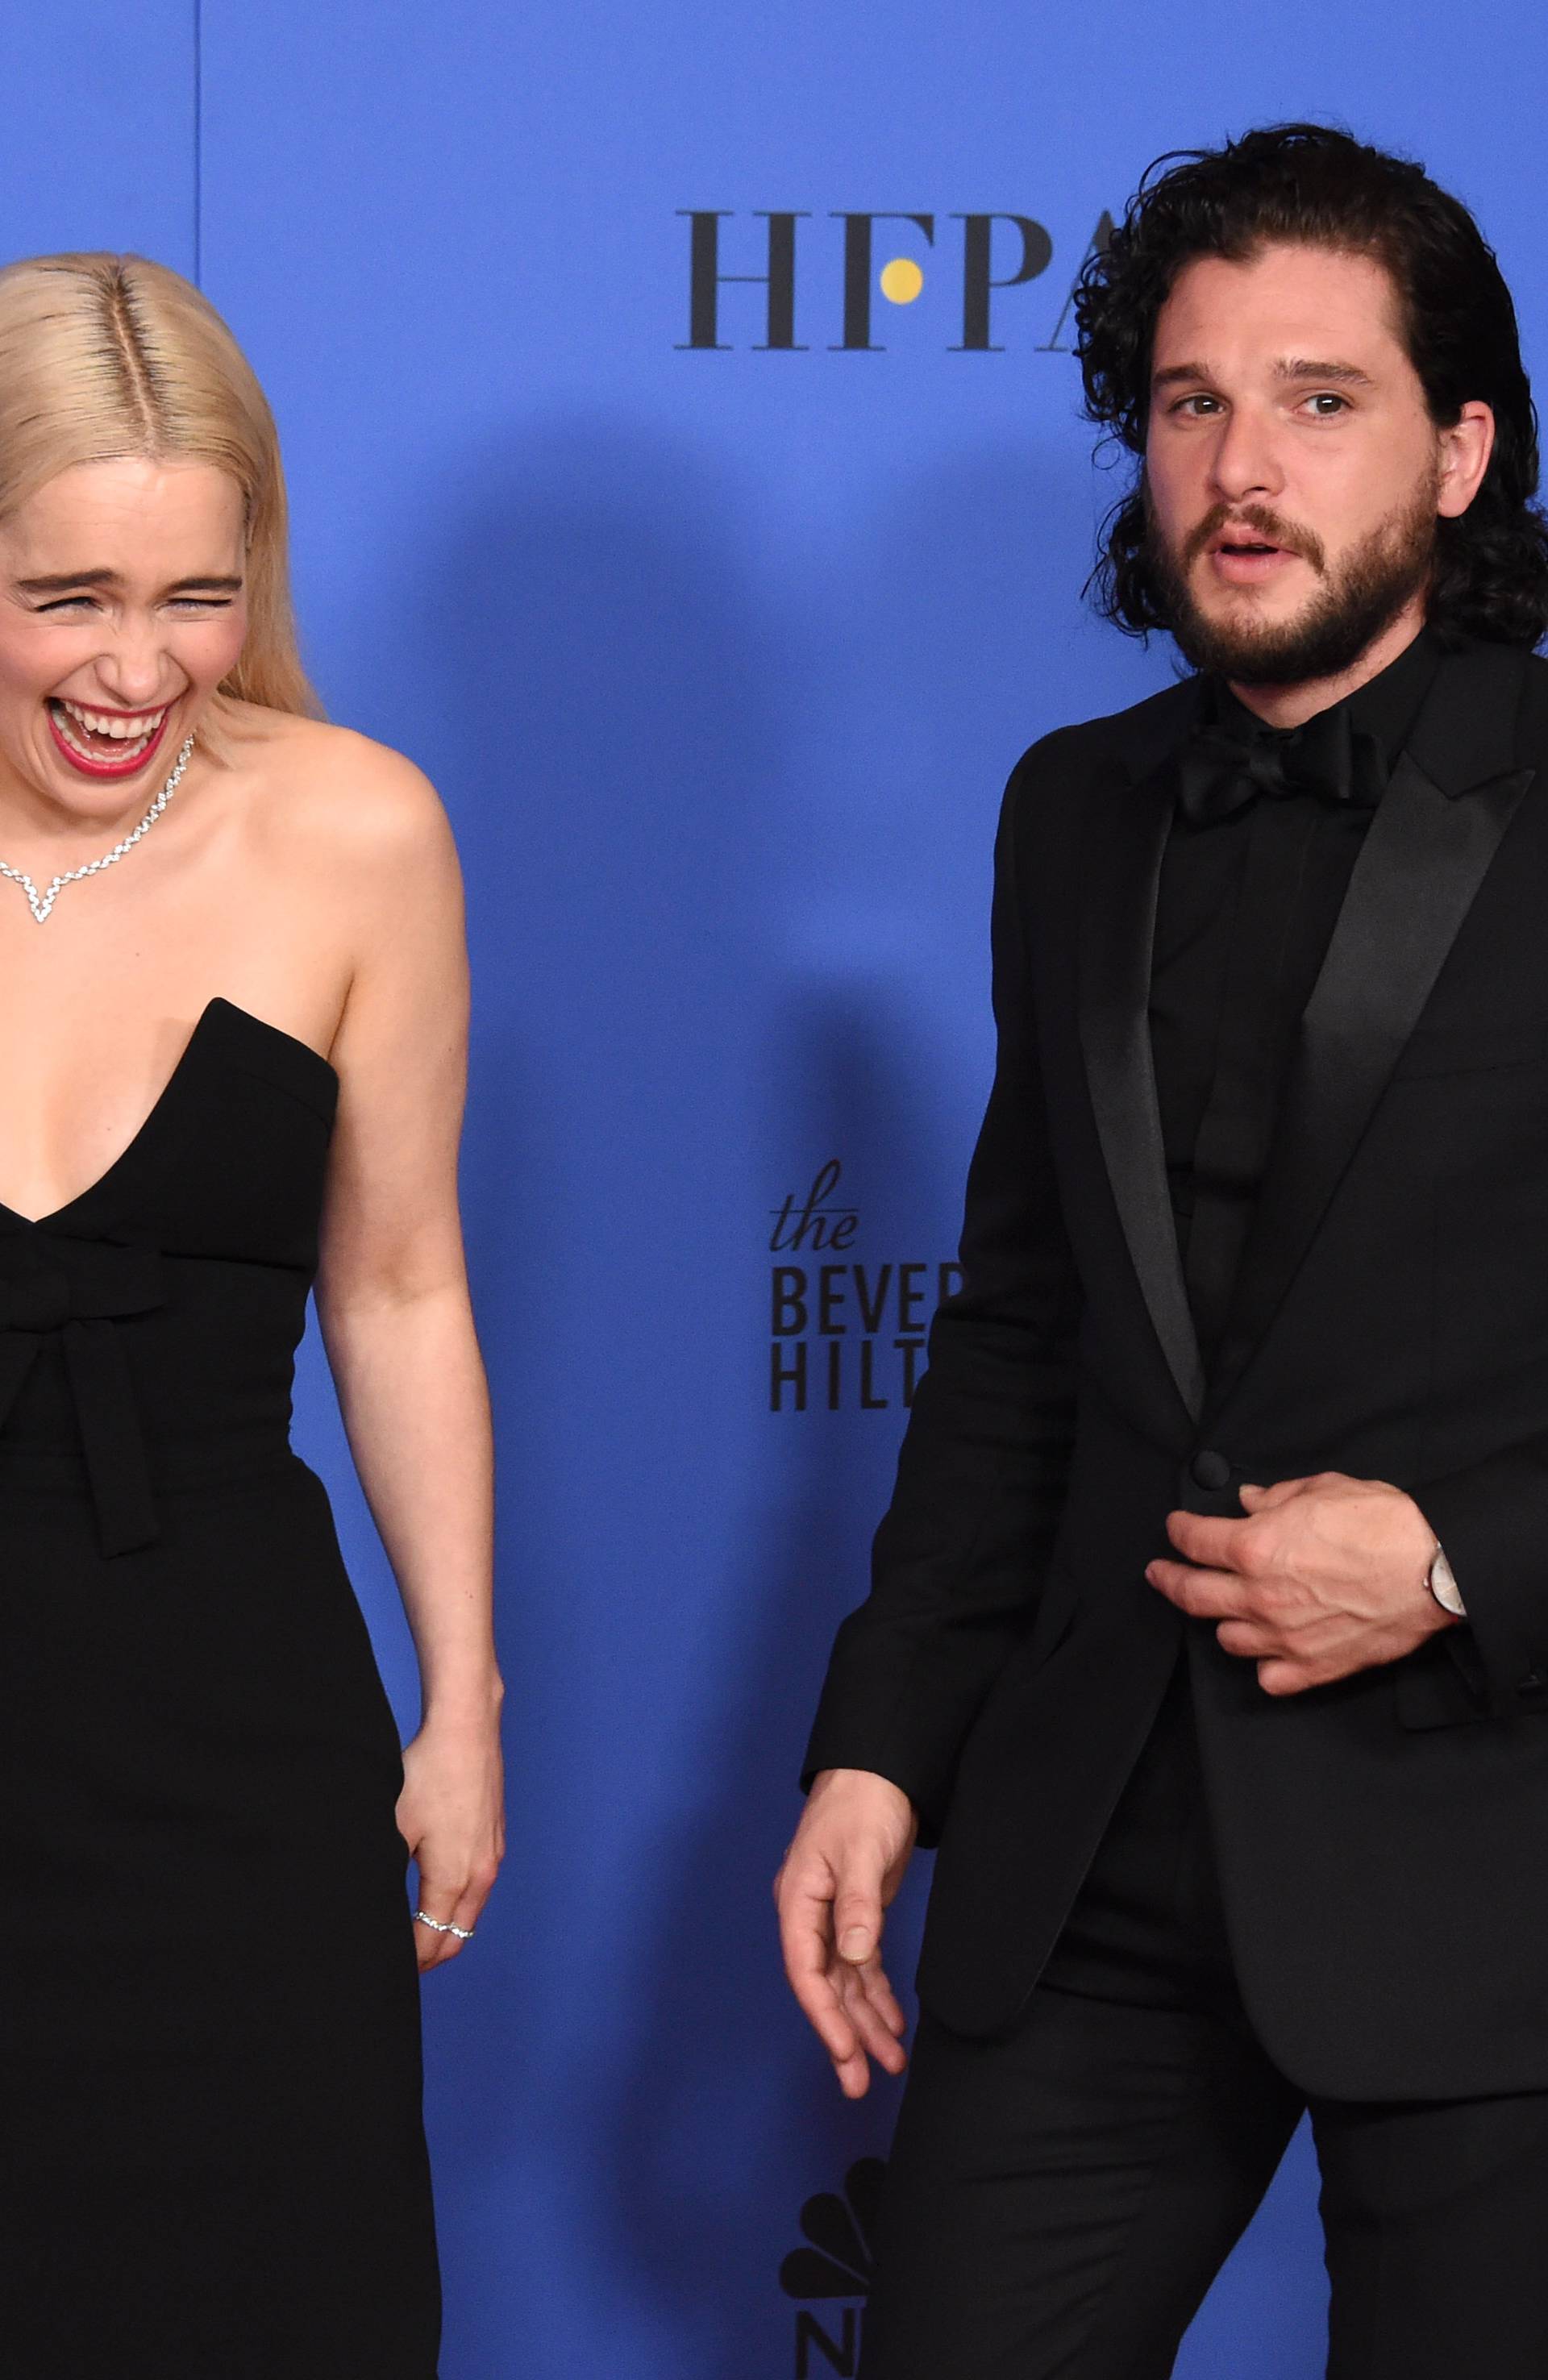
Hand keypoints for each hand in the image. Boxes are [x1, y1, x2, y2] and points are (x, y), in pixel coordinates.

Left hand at [396, 1710, 505, 1969]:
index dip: (406, 1961)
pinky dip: (458, 1906)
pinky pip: (478, 1890)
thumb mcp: (394, 1827)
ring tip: (414, 1933)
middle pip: (456, 1938)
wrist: (466, 1732)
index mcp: (453, 1880)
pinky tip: (436, 1894)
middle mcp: (480, 1876)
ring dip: (445, 1931)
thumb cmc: (428, 1774)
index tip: (383, 1965)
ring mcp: (491, 1859)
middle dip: (429, 1956)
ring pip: (470, 1915)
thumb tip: (367, 1903)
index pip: (430, 1941)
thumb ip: (383, 1873)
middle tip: (399, 1964)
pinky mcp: (495, 1841)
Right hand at [774, 1767, 917, 2098]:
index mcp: (798, 1899)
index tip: (844, 2051)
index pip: (805, 1970)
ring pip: (845, 1983)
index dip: (823, 2015)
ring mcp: (833, 1917)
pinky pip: (863, 1967)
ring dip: (865, 2022)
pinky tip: (893, 2024)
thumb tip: (852, 1954)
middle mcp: (810, 1915)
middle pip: (823, 1987)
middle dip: (843, 2035)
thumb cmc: (862, 1802)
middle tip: (860, 2083)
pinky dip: (877, 1995)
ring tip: (890, 2064)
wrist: (880, 1769)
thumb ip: (857, 1905)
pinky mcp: (858, 1914)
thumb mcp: (860, 1851)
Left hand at [1146, 1472, 1452, 1695]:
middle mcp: (1260, 1595)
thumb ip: (1277, 1497)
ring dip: (1222, 1621)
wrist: (1433, 1567)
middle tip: (1160, 1574)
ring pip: (1228, 1638)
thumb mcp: (1321, 1489)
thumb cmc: (1383, 1524)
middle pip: (1192, 1594)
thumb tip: (1252, 1500)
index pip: (1194, 1541)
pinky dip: (1264, 1665)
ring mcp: (1284, 1636)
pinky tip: (1266, 1652)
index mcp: (1256, 1547)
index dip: (1178, 1532)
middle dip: (1169, 1580)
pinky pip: (1270, 1677)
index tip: (1175, 1529)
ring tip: (1223, 1610)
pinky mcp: (1314, 1666)